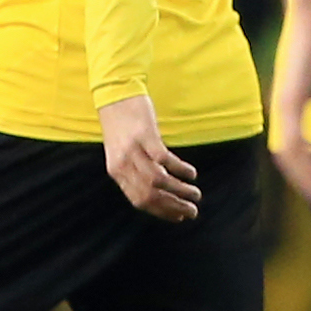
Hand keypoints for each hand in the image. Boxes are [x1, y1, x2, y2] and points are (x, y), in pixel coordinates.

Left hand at [99, 93, 202, 218]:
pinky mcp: (144, 135)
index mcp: (117, 172)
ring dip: (180, 191)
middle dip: (174, 206)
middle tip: (193, 211)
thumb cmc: (121, 124)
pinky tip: (191, 173)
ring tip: (195, 193)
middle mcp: (122, 164)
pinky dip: (180, 169)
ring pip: (158, 181)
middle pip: (149, 195)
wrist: (115, 94)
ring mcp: (133, 150)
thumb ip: (134, 170)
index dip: (161, 211)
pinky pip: (164, 160)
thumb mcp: (121, 152)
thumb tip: (156, 190)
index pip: (139, 201)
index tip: (179, 217)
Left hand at [269, 3, 310, 207]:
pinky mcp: (289, 98)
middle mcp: (283, 112)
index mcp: (291, 112)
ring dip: (306, 174)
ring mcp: (283, 106)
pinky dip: (306, 154)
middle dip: (305, 180)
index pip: (295, 151)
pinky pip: (294, 133)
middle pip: (288, 157)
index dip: (309, 171)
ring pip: (288, 152)